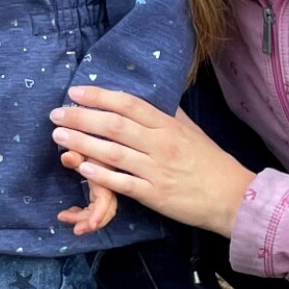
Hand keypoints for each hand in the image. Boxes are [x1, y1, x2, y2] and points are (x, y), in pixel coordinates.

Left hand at [50, 86, 256, 236]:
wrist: (232, 196)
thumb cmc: (209, 161)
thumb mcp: (190, 130)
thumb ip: (167, 114)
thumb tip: (147, 95)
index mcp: (168, 125)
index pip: (128, 103)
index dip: (99, 96)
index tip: (75, 91)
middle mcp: (160, 144)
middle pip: (114, 125)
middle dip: (81, 117)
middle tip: (56, 113)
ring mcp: (157, 170)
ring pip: (113, 152)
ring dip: (82, 142)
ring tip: (59, 136)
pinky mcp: (155, 195)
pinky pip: (122, 183)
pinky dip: (100, 174)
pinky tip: (81, 166)